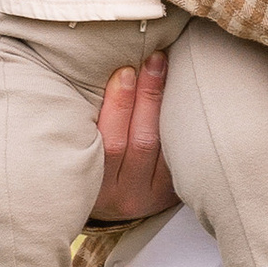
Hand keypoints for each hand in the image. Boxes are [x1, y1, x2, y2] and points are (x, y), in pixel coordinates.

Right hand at [93, 50, 177, 220]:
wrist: (109, 206)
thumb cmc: (88, 167)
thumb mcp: (80, 153)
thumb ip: (85, 123)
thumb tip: (107, 71)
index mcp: (94, 184)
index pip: (110, 142)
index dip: (119, 105)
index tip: (125, 71)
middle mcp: (124, 193)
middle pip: (141, 141)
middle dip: (148, 97)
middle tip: (153, 60)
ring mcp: (151, 196)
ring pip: (165, 148)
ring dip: (168, 104)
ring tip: (170, 69)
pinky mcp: (171, 194)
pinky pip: (180, 157)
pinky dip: (183, 125)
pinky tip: (187, 95)